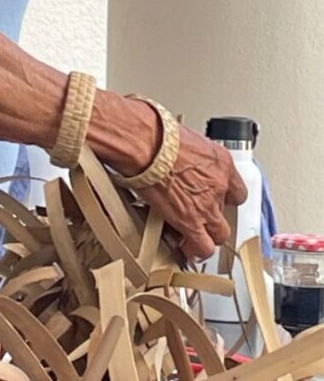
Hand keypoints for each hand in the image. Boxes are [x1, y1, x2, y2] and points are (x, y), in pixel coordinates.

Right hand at [137, 123, 247, 260]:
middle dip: (214, 216)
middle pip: (228, 212)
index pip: (236, 188)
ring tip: (193, 237)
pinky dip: (195, 250)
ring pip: (219, 234)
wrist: (145, 143)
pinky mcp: (191, 222)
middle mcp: (219, 184)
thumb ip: (186, 150)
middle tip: (198, 215)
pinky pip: (202, 247)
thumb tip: (173, 149)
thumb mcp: (182, 135)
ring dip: (207, 236)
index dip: (224, 196)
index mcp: (220, 161)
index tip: (214, 197)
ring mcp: (208, 205)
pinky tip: (186, 249)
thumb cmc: (156, 132)